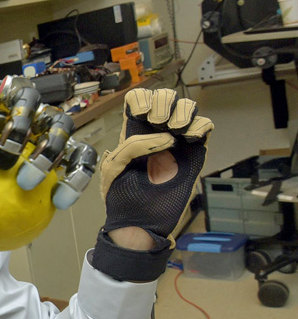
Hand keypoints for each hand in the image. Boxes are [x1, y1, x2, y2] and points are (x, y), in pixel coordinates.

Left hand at [0, 76, 96, 251]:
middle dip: (16, 128)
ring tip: (29, 183)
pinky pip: (79, 154)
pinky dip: (74, 174)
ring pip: (58, 120)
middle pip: (25, 99)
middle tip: (4, 165)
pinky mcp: (65, 147)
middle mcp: (15, 107)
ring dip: (49, 147)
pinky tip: (60, 203)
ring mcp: (44, 123)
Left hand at [99, 87, 212, 244]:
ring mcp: (177, 141)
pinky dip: (200, 126)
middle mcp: (155, 132)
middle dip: (163, 103)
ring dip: (183, 111)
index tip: (142, 115)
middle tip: (158, 122)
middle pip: (165, 97)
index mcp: (132, 133)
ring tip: (176, 131)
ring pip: (187, 107)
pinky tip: (189, 139)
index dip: (142, 99)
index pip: (139, 99)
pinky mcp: (194, 152)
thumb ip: (132, 146)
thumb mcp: (114, 167)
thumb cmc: (122, 196)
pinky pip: (204, 127)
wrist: (141, 221)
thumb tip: (167, 137)